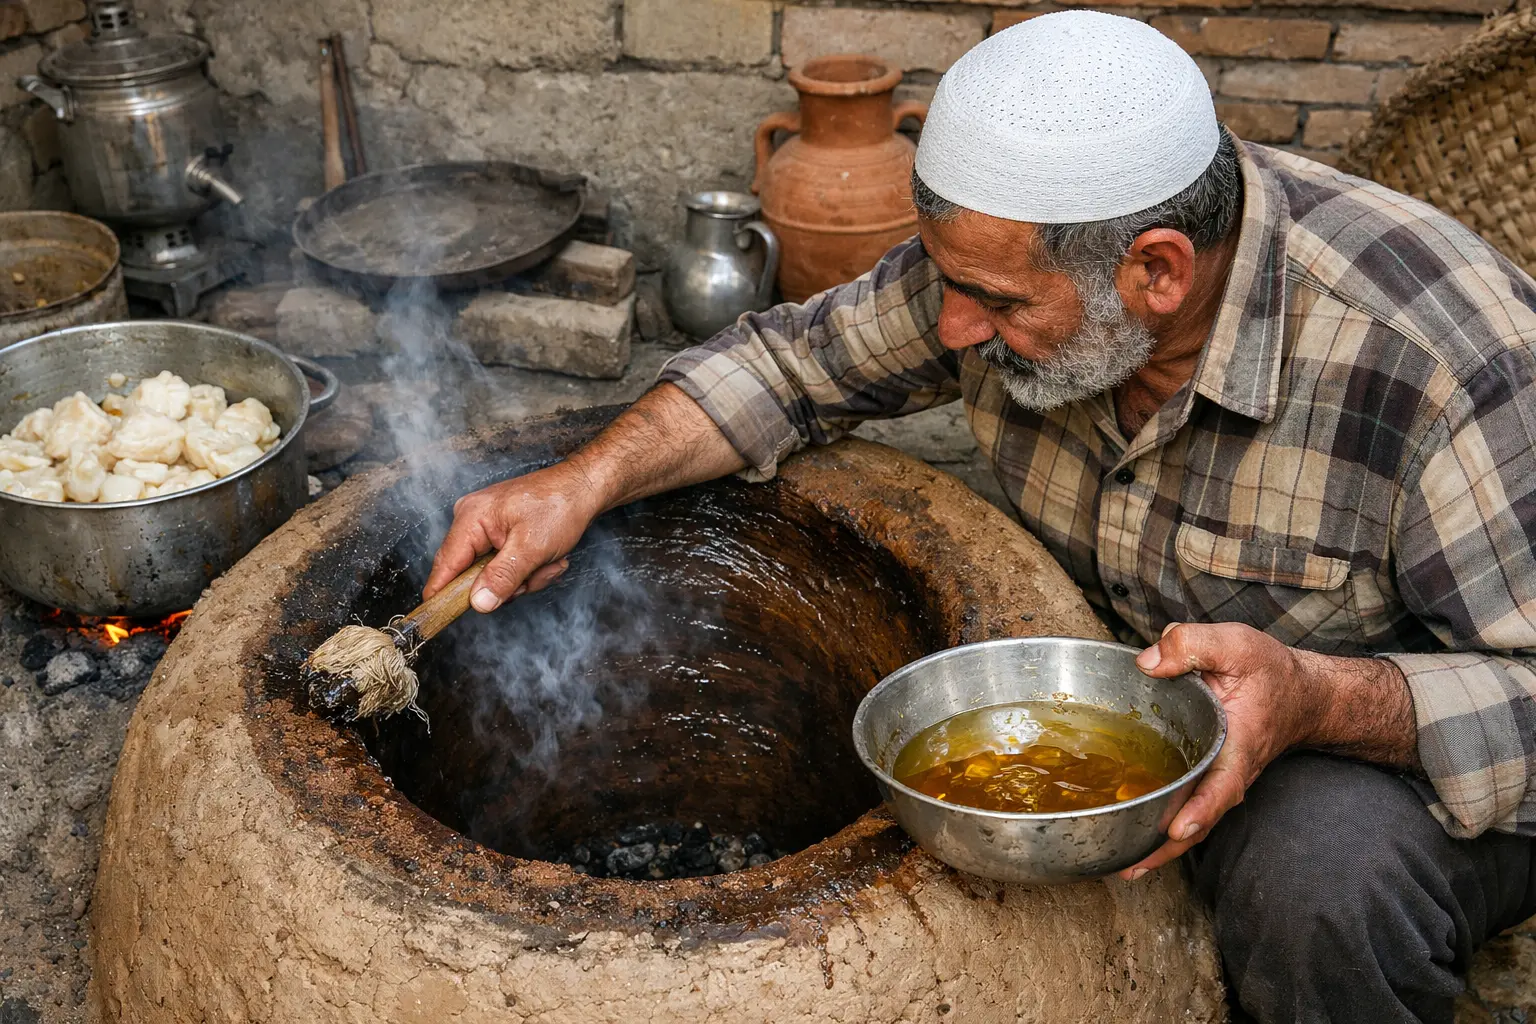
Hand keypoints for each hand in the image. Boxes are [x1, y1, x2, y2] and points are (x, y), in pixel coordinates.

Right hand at [423, 461, 603, 611]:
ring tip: (548, 560)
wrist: (583, 488)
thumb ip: (502, 577)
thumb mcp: (532, 548)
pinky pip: (507, 566)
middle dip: (509, 582)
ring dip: (526, 577)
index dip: (442, 595)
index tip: (439, 618)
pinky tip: (549, 557)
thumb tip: (478, 603)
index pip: (445, 565)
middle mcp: (472, 522)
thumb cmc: (559, 507)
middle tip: (535, 572)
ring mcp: (487, 529)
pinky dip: (530, 568)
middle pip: (473, 576)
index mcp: (470, 519)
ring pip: (495, 576)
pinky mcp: (501, 535)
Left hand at [1118, 622, 1322, 879]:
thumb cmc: (1270, 671)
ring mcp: (1220, 780)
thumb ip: (1192, 645)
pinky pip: (1187, 807)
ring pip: (1192, 820)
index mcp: (1238, 742)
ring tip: (1122, 866)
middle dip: (1168, 846)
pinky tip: (1129, 837)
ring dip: (1160, 845)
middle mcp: (1231, 771)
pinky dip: (1161, 826)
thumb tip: (1147, 665)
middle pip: (1201, 817)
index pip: (1222, 784)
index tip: (1178, 830)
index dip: (1200, 809)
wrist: (1301, 693)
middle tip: (1131, 867)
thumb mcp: (1235, 645)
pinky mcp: (1208, 778)